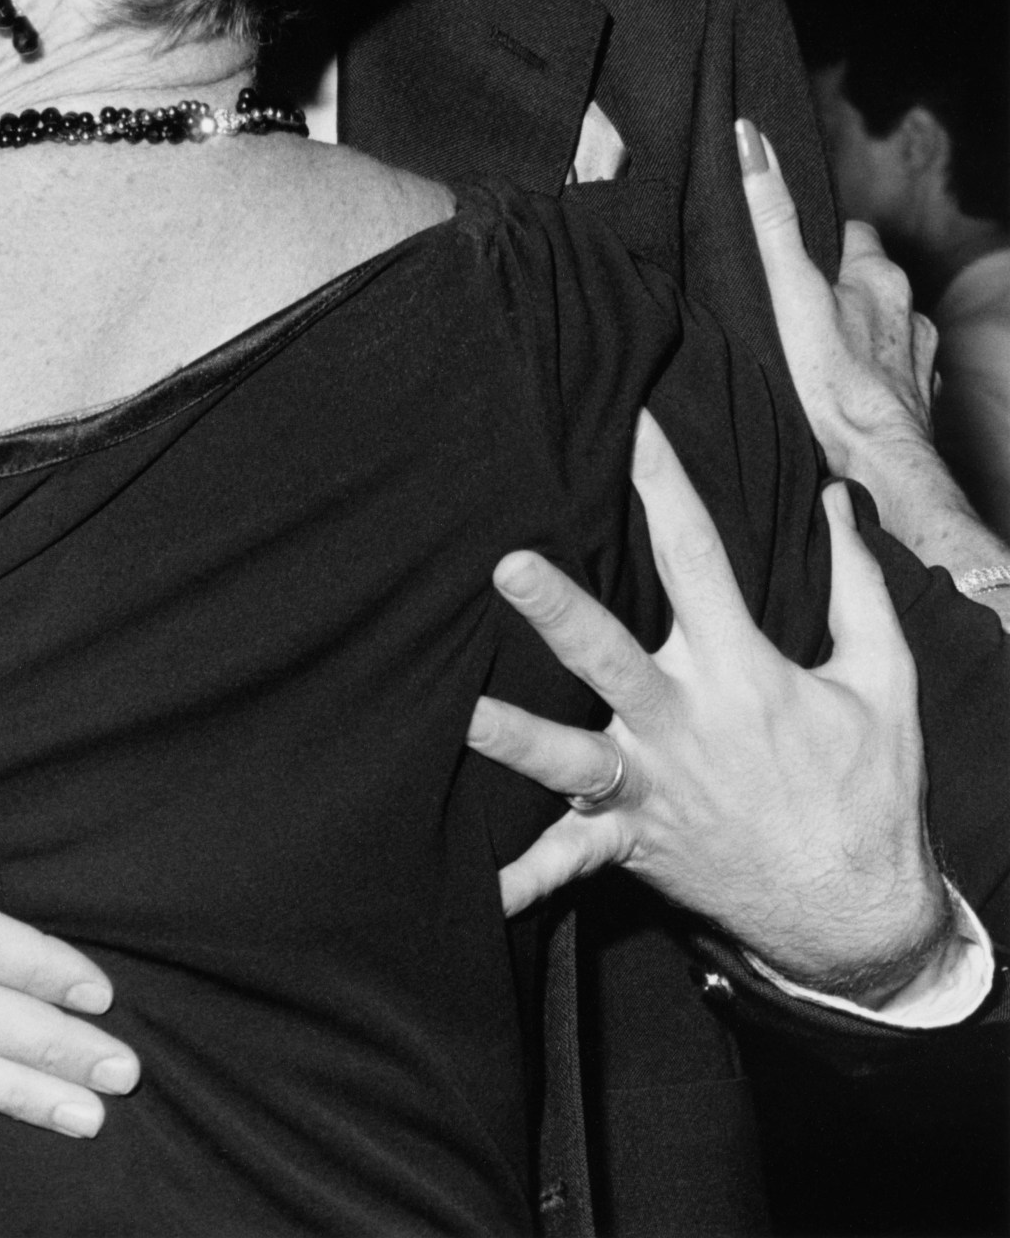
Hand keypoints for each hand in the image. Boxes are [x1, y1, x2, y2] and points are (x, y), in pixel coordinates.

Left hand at [467, 413, 952, 1006]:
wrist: (858, 913)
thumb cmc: (870, 790)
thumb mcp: (885, 684)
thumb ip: (855, 588)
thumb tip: (830, 498)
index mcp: (744, 674)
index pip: (700, 558)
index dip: (666, 486)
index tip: (631, 427)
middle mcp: (685, 726)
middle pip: (610, 655)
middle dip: (559, 610)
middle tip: (507, 565)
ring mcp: (652, 788)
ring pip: (567, 757)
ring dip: (512, 736)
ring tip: (456, 713)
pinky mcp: (632, 842)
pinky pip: (567, 862)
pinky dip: (523, 877)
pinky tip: (476, 890)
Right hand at [739, 119, 936, 467]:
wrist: (874, 457)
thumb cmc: (827, 377)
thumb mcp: (788, 292)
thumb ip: (770, 221)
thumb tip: (752, 142)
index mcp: (879, 277)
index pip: (852, 237)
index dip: (822, 245)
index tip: (796, 263)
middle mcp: (910, 309)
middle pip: (872, 283)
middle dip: (842, 291)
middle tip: (800, 314)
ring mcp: (920, 354)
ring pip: (888, 328)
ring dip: (862, 334)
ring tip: (822, 357)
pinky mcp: (920, 395)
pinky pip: (900, 373)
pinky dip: (878, 375)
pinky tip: (849, 393)